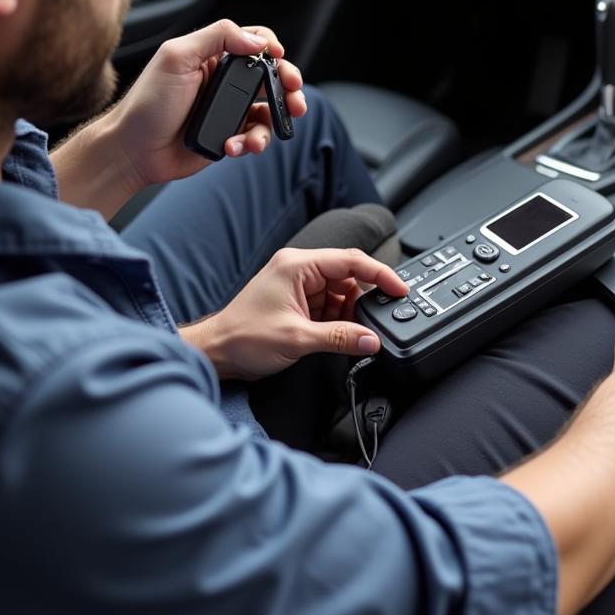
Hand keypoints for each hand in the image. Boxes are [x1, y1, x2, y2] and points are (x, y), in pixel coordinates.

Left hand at [108, 19, 307, 188]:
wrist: (134, 151)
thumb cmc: (147, 103)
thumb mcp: (176, 57)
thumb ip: (216, 37)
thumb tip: (256, 40)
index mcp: (213, 57)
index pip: (253, 42)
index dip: (272, 48)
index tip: (279, 58)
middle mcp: (224, 81)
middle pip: (272, 77)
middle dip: (290, 87)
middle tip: (295, 99)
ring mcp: (229, 110)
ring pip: (269, 111)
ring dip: (274, 123)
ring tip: (259, 137)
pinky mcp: (230, 135)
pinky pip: (255, 136)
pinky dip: (251, 143)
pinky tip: (233, 147)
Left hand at [182, 248, 408, 380]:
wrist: (216, 353)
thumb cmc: (242, 337)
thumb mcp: (297, 339)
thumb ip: (339, 337)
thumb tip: (371, 339)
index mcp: (298, 265)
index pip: (351, 260)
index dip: (380, 274)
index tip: (399, 289)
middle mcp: (299, 269)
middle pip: (348, 276)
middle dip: (362, 301)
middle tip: (373, 322)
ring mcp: (298, 285)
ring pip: (341, 293)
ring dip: (349, 314)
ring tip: (348, 335)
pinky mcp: (298, 302)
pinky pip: (330, 306)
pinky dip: (339, 320)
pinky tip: (339, 336)